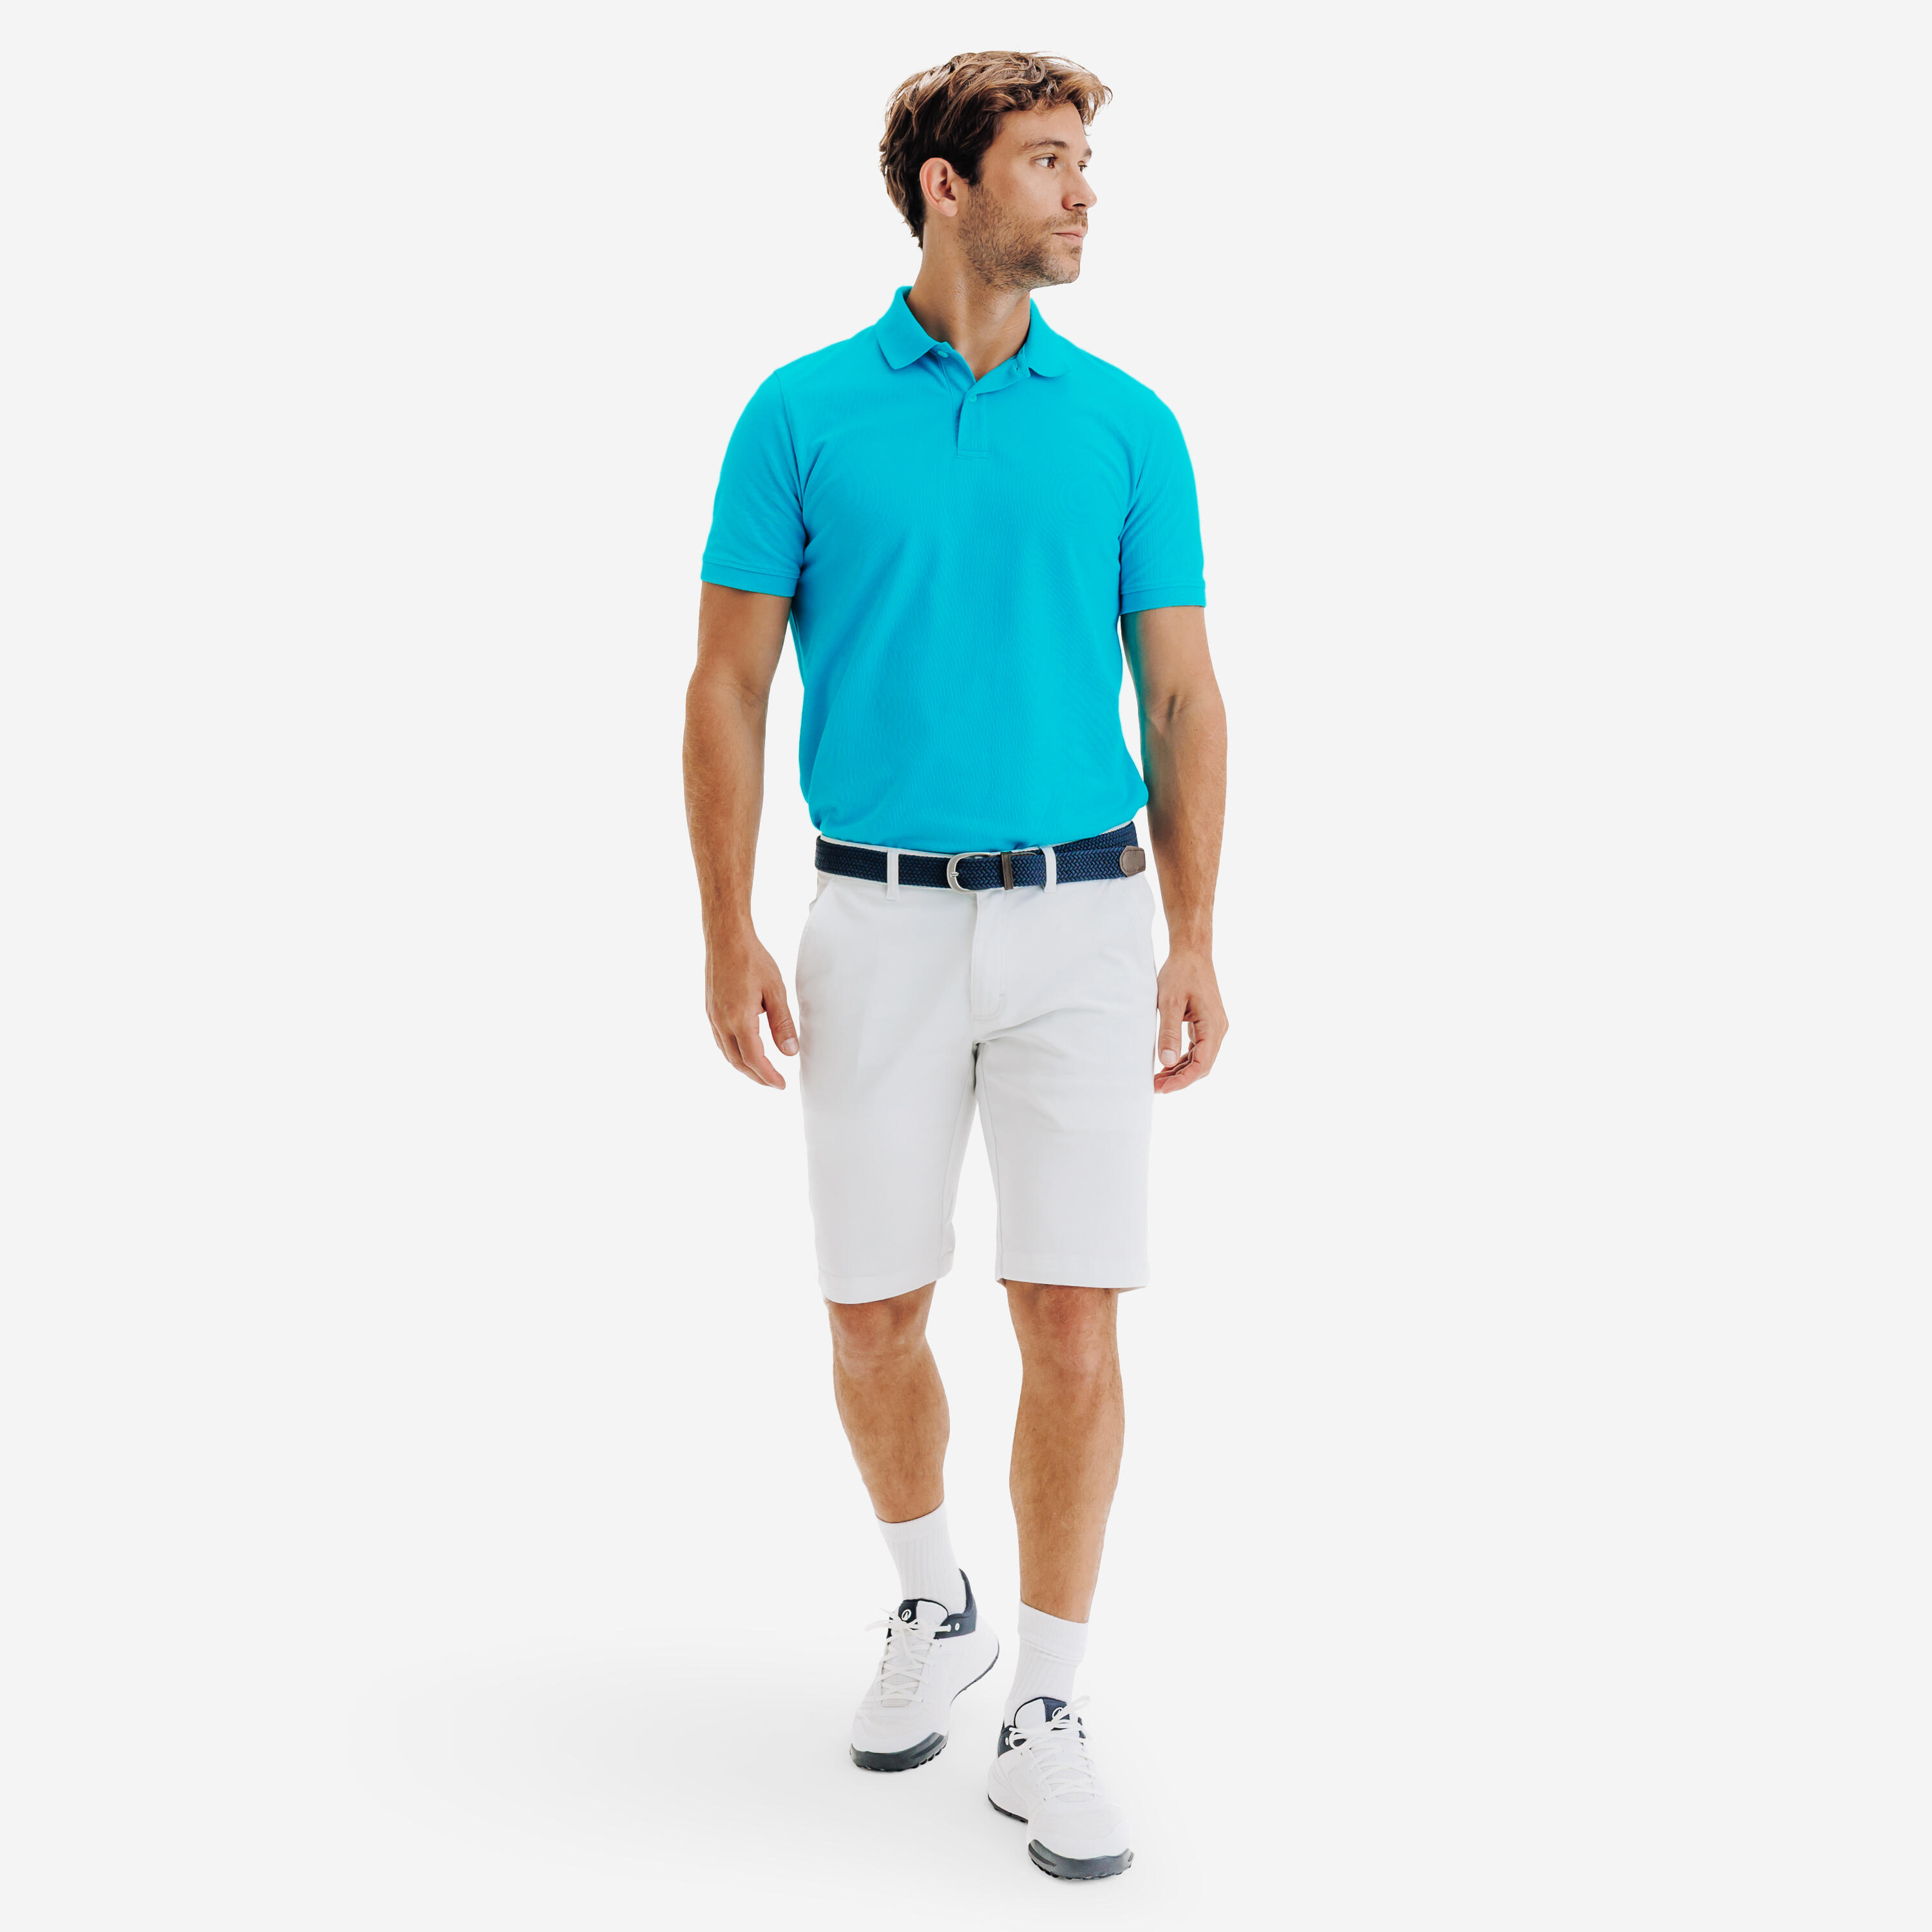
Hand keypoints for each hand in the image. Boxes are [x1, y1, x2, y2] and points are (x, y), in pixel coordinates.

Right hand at [704, 931, 797, 1087]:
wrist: (726, 938)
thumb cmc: (752, 960)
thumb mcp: (775, 991)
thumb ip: (782, 1023)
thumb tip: (790, 1052)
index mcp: (739, 1019)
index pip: (753, 1059)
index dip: (768, 1075)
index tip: (781, 1085)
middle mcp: (721, 1022)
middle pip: (737, 1061)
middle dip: (756, 1076)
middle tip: (773, 1083)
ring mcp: (712, 1017)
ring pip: (726, 1053)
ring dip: (743, 1066)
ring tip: (761, 1071)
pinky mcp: (709, 1010)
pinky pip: (720, 1040)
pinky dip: (733, 1052)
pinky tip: (744, 1050)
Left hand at [1154, 946, 1226, 1093]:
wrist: (1192, 952)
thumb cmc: (1181, 973)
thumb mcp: (1170, 1002)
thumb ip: (1169, 1032)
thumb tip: (1166, 1061)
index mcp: (1213, 1025)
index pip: (1202, 1064)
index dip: (1183, 1080)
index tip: (1163, 1089)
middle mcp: (1218, 1029)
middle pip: (1202, 1065)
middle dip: (1179, 1079)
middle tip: (1155, 1087)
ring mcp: (1213, 1027)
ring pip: (1199, 1058)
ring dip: (1180, 1071)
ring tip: (1157, 1080)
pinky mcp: (1206, 1024)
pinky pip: (1197, 1048)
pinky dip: (1182, 1059)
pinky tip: (1166, 1065)